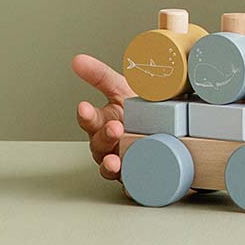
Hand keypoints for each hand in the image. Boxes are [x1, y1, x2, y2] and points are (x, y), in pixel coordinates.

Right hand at [72, 54, 134, 180]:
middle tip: (114, 128)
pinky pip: (131, 184)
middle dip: (104, 137)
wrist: (167, 130)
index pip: (90, 119)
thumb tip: (77, 59)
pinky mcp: (136, 176)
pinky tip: (132, 182)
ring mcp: (121, 161)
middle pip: (99, 144)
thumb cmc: (138, 109)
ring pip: (110, 167)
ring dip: (111, 163)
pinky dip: (130, 184)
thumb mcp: (122, 87)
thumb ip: (100, 75)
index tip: (84, 106)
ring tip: (115, 159)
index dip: (86, 114)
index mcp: (104, 121)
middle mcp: (109, 144)